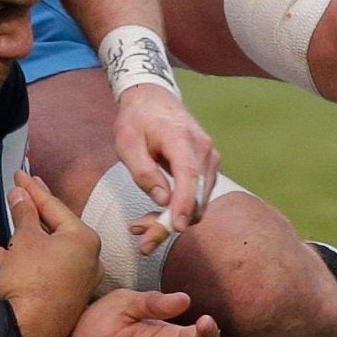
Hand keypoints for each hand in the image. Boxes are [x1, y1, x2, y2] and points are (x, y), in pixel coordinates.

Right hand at [0, 171, 101, 336]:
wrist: (32, 329)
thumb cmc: (31, 277)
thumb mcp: (23, 239)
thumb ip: (23, 212)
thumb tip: (20, 193)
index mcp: (84, 239)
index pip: (54, 206)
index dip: (33, 188)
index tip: (19, 174)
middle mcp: (90, 259)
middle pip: (57, 227)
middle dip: (35, 210)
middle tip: (22, 188)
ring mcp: (81, 281)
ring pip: (51, 250)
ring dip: (29, 236)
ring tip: (12, 221)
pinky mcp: (68, 298)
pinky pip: (47, 270)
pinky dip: (29, 260)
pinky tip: (6, 256)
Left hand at [112, 84, 221, 244]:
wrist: (154, 98)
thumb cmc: (137, 119)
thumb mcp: (127, 141)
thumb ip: (143, 170)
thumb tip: (162, 199)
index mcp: (181, 138)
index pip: (188, 175)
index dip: (183, 204)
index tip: (175, 227)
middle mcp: (204, 150)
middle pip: (196, 197)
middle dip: (170, 222)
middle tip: (141, 237)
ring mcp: (210, 160)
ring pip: (199, 203)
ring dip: (172, 219)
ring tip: (141, 225)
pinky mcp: (208, 168)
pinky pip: (198, 196)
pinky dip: (179, 209)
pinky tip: (157, 212)